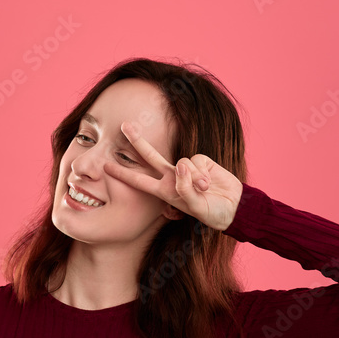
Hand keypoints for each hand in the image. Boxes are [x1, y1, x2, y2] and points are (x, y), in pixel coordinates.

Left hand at [103, 121, 242, 230]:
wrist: (233, 207)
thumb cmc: (212, 212)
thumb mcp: (196, 206)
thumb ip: (186, 187)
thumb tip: (180, 165)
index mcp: (164, 191)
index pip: (139, 180)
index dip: (122, 173)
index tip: (105, 167)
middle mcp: (172, 177)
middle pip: (150, 155)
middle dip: (137, 140)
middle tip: (124, 125)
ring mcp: (186, 168)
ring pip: (182, 163)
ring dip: (194, 179)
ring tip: (204, 191)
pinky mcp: (201, 161)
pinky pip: (196, 161)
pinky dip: (203, 174)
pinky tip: (209, 183)